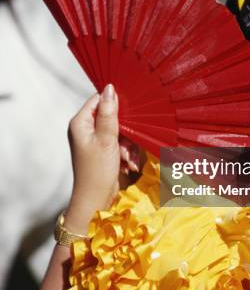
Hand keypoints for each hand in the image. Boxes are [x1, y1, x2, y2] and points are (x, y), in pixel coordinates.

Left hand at [65, 84, 136, 233]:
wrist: (96, 200)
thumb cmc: (97, 171)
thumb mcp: (107, 139)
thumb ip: (109, 113)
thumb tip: (110, 88)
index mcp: (80, 123)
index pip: (98, 100)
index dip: (114, 104)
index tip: (129, 113)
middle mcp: (85, 129)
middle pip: (111, 116)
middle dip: (124, 131)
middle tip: (126, 144)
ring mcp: (94, 140)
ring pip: (119, 131)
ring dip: (127, 145)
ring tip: (126, 159)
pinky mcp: (103, 150)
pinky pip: (119, 143)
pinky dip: (125, 152)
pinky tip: (127, 164)